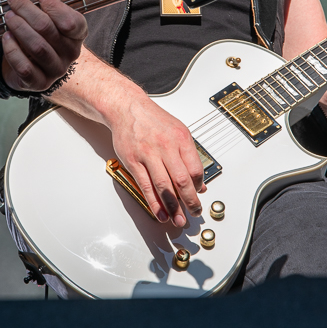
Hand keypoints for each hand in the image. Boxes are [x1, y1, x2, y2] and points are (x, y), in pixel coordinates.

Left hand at [1, 0, 86, 91]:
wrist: (26, 53)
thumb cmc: (38, 19)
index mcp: (78, 33)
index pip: (73, 22)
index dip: (56, 8)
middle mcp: (71, 53)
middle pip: (48, 30)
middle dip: (27, 11)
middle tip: (12, 0)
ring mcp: (56, 70)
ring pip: (37, 48)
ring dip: (19, 29)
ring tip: (8, 16)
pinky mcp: (38, 83)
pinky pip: (25, 68)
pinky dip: (13, 51)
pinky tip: (5, 38)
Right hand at [110, 94, 205, 227]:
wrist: (127, 108)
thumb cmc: (153, 120)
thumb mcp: (178, 132)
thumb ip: (189, 156)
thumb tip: (199, 182)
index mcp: (181, 138)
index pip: (196, 169)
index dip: (199, 186)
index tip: (198, 195)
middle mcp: (166, 146)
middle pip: (182, 180)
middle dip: (190, 202)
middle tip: (194, 213)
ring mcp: (148, 154)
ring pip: (164, 186)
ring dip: (173, 207)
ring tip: (178, 219)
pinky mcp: (133, 161)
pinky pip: (146, 186)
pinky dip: (154, 203)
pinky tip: (160, 213)